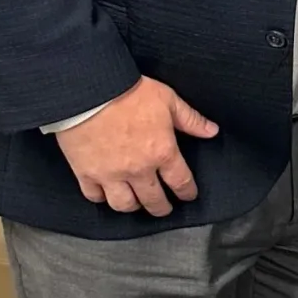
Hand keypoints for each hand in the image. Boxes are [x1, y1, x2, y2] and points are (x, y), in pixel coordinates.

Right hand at [55, 77, 219, 215]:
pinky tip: (105, 193)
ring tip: (136, 202)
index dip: (187, 192)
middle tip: (163, 207)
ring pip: (124, 205)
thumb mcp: (167, 100)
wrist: (89, 90)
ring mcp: (111, 174)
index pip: (180, 182)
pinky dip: (101, 197)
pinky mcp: (86, 172)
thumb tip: (211, 131)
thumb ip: (191, 119)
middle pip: (154, 201)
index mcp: (161, 152)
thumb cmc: (128, 92)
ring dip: (133, 206)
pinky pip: (95, 196)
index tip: (188, 196)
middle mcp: (138, 169)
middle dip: (162, 208)